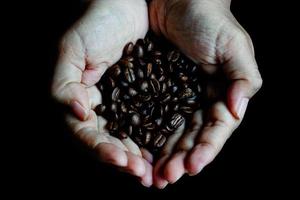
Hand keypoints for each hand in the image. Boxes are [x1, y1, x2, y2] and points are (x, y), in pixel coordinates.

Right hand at [52, 0, 152, 186]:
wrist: (122, 4)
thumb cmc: (93, 24)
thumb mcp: (70, 51)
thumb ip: (64, 86)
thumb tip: (78, 114)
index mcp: (83, 101)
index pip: (89, 134)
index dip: (103, 150)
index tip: (122, 160)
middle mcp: (104, 107)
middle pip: (113, 142)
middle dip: (127, 161)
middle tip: (144, 175)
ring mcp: (127, 103)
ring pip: (134, 137)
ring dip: (144, 157)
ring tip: (157, 173)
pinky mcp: (148, 96)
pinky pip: (153, 121)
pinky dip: (159, 138)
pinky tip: (168, 150)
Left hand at [149, 0, 262, 187]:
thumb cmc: (208, 19)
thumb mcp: (233, 45)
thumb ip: (243, 77)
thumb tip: (238, 109)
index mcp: (220, 94)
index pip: (215, 128)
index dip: (207, 148)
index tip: (194, 166)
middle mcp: (198, 100)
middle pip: (191, 137)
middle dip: (182, 159)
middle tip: (169, 177)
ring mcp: (176, 98)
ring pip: (171, 134)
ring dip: (164, 156)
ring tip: (156, 175)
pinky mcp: (154, 92)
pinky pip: (150, 118)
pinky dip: (147, 137)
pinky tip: (141, 152)